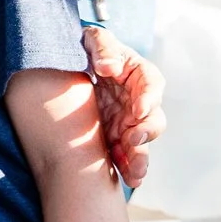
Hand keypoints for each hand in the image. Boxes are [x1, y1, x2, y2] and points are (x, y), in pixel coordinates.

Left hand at [85, 24, 163, 185]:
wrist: (67, 71)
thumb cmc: (86, 50)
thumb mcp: (92, 40)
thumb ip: (102, 48)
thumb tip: (110, 67)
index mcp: (138, 74)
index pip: (151, 83)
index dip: (148, 97)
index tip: (138, 109)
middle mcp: (138, 100)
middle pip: (153, 118)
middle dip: (147, 131)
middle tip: (134, 139)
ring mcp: (128, 122)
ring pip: (142, 142)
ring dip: (140, 158)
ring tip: (135, 174)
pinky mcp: (115, 138)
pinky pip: (125, 155)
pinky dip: (126, 167)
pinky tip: (126, 180)